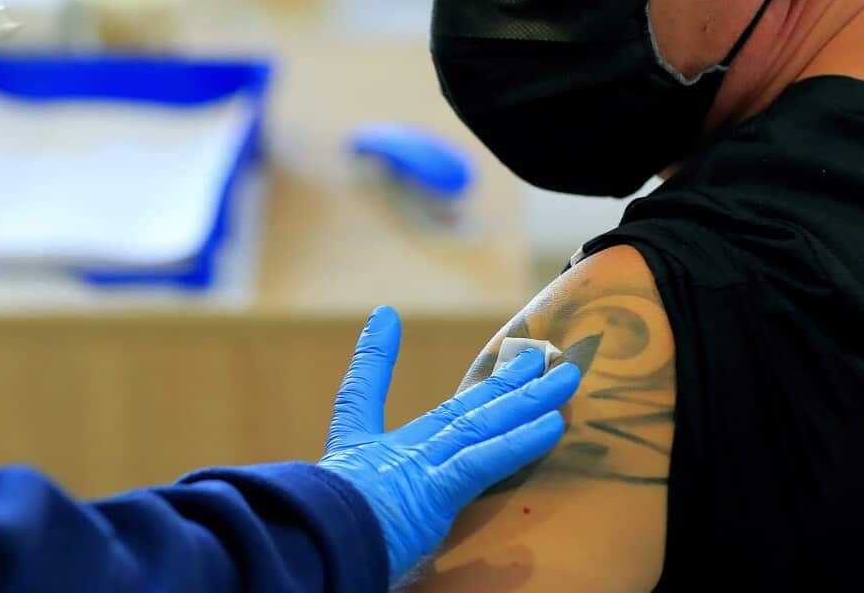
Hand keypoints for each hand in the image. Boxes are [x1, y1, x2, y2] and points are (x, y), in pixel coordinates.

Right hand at [318, 307, 579, 582]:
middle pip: (456, 410)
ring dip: (528, 400)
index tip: (384, 318)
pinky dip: (519, 442)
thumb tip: (314, 525)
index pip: (361, 395)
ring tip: (563, 376)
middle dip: (498, 383)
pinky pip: (485, 462)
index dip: (373, 355)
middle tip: (532, 357)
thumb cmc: (300, 532)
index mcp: (355, 457)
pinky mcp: (434, 490)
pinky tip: (552, 422)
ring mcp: (416, 468)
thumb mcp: (313, 505)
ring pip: (482, 425)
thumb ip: (332, 493)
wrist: (299, 545)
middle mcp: (392, 453)